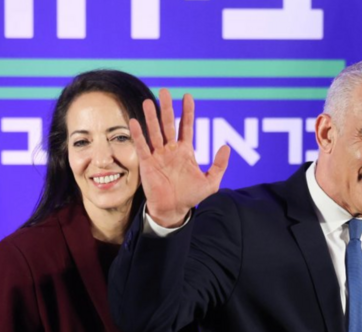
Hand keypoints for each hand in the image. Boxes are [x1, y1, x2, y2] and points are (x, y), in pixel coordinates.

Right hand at [130, 89, 229, 226]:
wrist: (174, 209)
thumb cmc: (191, 196)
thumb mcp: (211, 182)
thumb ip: (219, 165)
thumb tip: (226, 147)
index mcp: (185, 151)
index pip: (186, 127)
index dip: (187, 112)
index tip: (188, 96)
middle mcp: (171, 149)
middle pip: (168, 124)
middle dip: (167, 108)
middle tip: (165, 91)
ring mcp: (158, 155)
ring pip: (154, 132)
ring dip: (151, 117)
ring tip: (149, 102)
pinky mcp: (147, 163)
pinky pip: (142, 146)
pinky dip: (138, 134)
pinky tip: (135, 121)